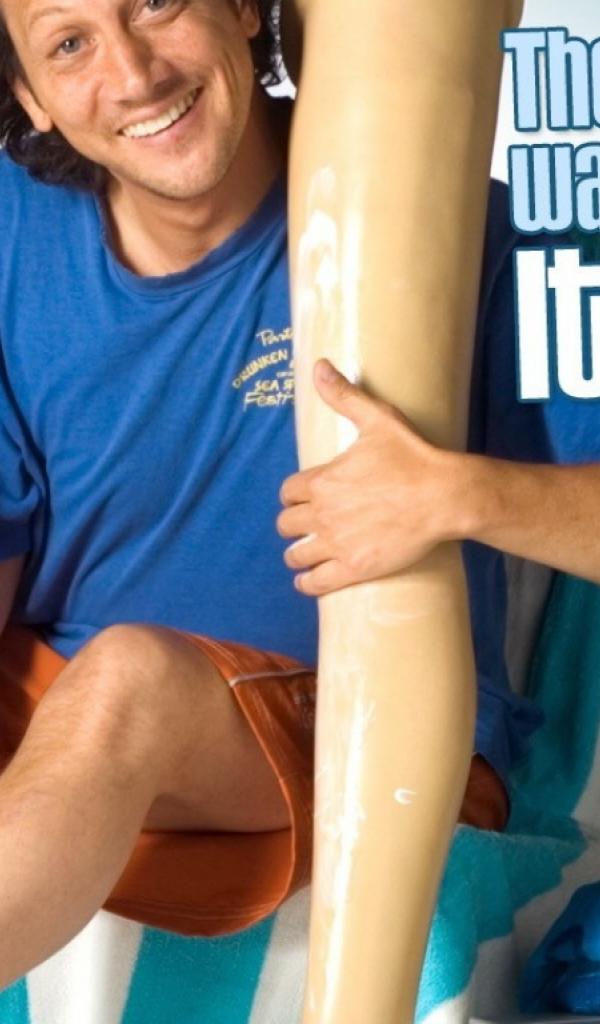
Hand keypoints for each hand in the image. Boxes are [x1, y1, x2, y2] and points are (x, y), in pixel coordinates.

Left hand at [277, 360, 462, 595]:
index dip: (293, 495)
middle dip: (293, 523)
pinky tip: (308, 580)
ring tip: (305, 553)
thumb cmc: (412, 456)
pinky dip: (307, 582)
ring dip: (297, 553)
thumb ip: (343, 395)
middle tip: (305, 525)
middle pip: (287, 524)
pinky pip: (315, 582)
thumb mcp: (376, 419)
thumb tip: (319, 366)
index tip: (301, 498)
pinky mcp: (354, 568)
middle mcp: (322, 514)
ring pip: (295, 555)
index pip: (287, 492)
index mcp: (322, 481)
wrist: (444, 496)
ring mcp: (336, 543)